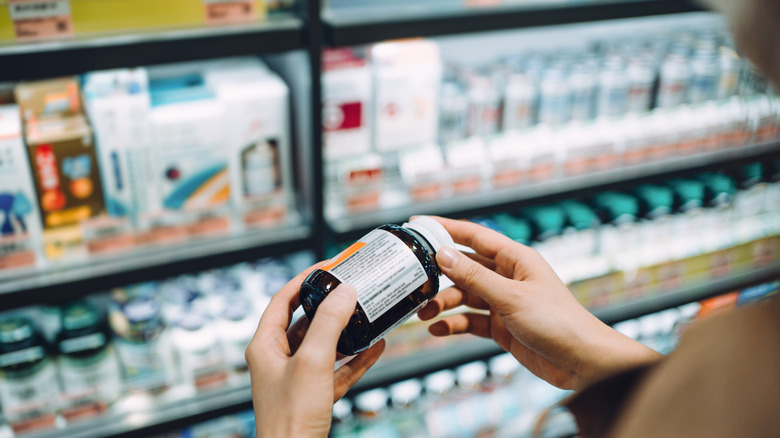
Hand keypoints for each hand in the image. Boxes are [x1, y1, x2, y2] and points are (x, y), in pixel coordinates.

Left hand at [246, 263, 385, 437]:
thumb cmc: (290, 417)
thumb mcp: (313, 361)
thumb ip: (329, 324)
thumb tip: (345, 292)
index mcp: (265, 346)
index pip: (282, 301)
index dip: (304, 281)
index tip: (326, 268)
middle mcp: (277, 360)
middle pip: (304, 322)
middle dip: (329, 305)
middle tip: (350, 289)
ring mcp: (296, 380)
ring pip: (323, 346)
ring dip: (345, 332)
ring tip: (366, 315)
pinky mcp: (314, 398)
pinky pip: (336, 371)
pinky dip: (355, 359)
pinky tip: (375, 348)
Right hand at [418, 217, 660, 391]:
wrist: (582, 362)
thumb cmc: (558, 322)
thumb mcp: (511, 297)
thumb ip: (474, 277)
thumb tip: (443, 254)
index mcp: (516, 259)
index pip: (474, 236)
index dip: (446, 228)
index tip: (418, 224)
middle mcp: (508, 277)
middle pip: (465, 268)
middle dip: (439, 275)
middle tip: (414, 281)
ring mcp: (504, 302)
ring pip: (464, 296)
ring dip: (444, 303)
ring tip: (424, 313)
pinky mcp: (501, 327)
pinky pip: (470, 320)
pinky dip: (454, 324)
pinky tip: (439, 329)